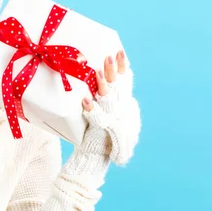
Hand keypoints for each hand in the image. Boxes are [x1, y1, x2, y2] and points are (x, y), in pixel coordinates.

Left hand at [78, 50, 140, 165]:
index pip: (125, 82)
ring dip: (103, 85)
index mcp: (123, 105)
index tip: (119, 51)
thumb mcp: (105, 113)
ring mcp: (112, 121)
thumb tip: (99, 78)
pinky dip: (92, 109)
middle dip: (114, 70)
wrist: (94, 158)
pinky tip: (86, 100)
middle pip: (118, 87)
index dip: (123, 67)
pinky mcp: (102, 131)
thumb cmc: (98, 134)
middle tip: (108, 55)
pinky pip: (98, 118)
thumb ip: (106, 99)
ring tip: (98, 72)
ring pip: (109, 99)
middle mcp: (120, 111)